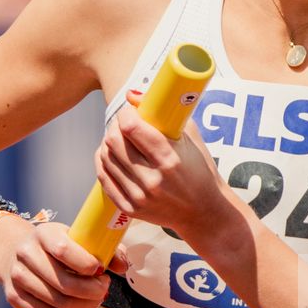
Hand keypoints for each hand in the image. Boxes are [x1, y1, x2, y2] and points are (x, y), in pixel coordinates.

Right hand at [0, 214, 127, 307]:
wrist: (17, 251)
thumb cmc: (56, 245)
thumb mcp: (78, 237)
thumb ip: (105, 249)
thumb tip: (122, 267)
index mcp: (43, 233)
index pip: (64, 251)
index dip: (87, 264)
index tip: (101, 270)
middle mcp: (26, 254)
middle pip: (64, 284)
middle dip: (92, 291)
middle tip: (104, 288)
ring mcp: (17, 277)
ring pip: (59, 303)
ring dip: (86, 306)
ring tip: (98, 299)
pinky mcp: (15, 298)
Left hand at [94, 91, 224, 242]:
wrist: (204, 212)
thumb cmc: (200, 171)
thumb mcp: (190, 138)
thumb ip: (165, 114)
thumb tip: (132, 95)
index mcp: (170, 160)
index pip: (132, 127)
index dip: (126, 114)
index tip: (130, 111)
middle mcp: (152, 180)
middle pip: (114, 141)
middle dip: (115, 126)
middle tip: (122, 123)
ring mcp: (140, 197)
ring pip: (106, 158)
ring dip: (107, 143)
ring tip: (117, 137)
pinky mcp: (131, 208)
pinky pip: (104, 179)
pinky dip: (103, 162)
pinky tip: (109, 154)